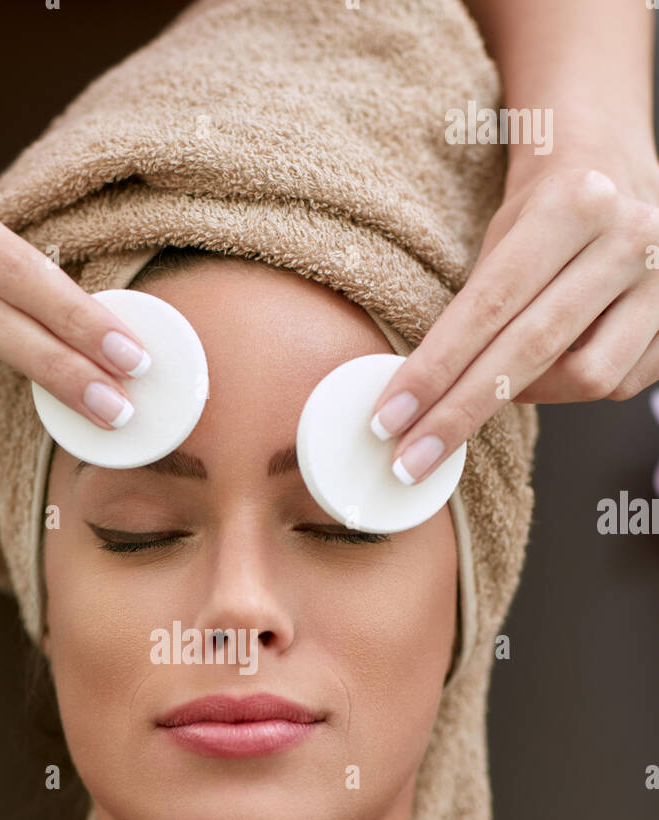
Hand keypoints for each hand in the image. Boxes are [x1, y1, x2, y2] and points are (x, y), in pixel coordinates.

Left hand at [369, 157, 658, 483]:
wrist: (617, 162)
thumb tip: (419, 397)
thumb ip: (475, 306)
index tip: (390, 419)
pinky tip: (554, 368)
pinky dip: (572, 389)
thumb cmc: (548, 204)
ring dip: (528, 396)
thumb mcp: (503, 231)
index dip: (435, 371)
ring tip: (498, 383)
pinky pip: (618, 384)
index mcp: (572, 205)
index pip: (488, 306)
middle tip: (409, 458)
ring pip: (584, 379)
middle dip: (460, 413)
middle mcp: (627, 238)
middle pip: (530, 351)